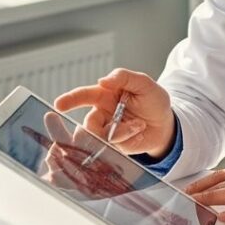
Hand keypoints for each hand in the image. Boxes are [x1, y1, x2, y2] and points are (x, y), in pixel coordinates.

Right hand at [54, 68, 176, 158]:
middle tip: (117, 124)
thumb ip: (123, 77)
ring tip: (139, 125)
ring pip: (102, 137)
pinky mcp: (114, 147)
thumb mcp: (143, 83)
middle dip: (99, 128)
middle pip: (88, 124)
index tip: (59, 104)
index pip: (84, 95)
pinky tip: (139, 133)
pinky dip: (130, 139)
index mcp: (105, 95)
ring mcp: (107, 131)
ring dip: (122, 132)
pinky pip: (115, 147)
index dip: (70, 99)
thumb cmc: (153, 100)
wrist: (166, 124)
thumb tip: (102, 80)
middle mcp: (102, 114)